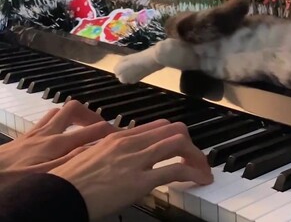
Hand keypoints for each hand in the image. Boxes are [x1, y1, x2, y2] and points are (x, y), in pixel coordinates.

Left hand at [0, 100, 116, 174]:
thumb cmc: (13, 182)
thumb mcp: (48, 176)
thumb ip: (74, 160)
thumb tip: (99, 148)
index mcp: (58, 144)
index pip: (94, 130)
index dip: (114, 130)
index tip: (128, 135)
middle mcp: (47, 134)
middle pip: (74, 111)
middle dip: (91, 116)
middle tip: (101, 128)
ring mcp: (34, 134)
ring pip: (58, 113)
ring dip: (72, 117)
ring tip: (81, 128)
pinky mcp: (23, 139)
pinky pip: (44, 121)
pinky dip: (55, 123)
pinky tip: (57, 135)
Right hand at [50, 119, 212, 220]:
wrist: (57, 195)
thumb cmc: (68, 183)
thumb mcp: (90, 159)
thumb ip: (110, 155)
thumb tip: (122, 162)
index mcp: (118, 137)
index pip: (157, 127)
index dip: (175, 136)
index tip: (182, 148)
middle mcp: (129, 143)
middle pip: (173, 130)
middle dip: (190, 145)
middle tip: (197, 160)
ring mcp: (136, 160)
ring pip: (179, 144)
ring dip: (197, 158)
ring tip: (203, 171)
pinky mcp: (140, 180)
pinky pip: (176, 170)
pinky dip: (194, 173)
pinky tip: (200, 180)